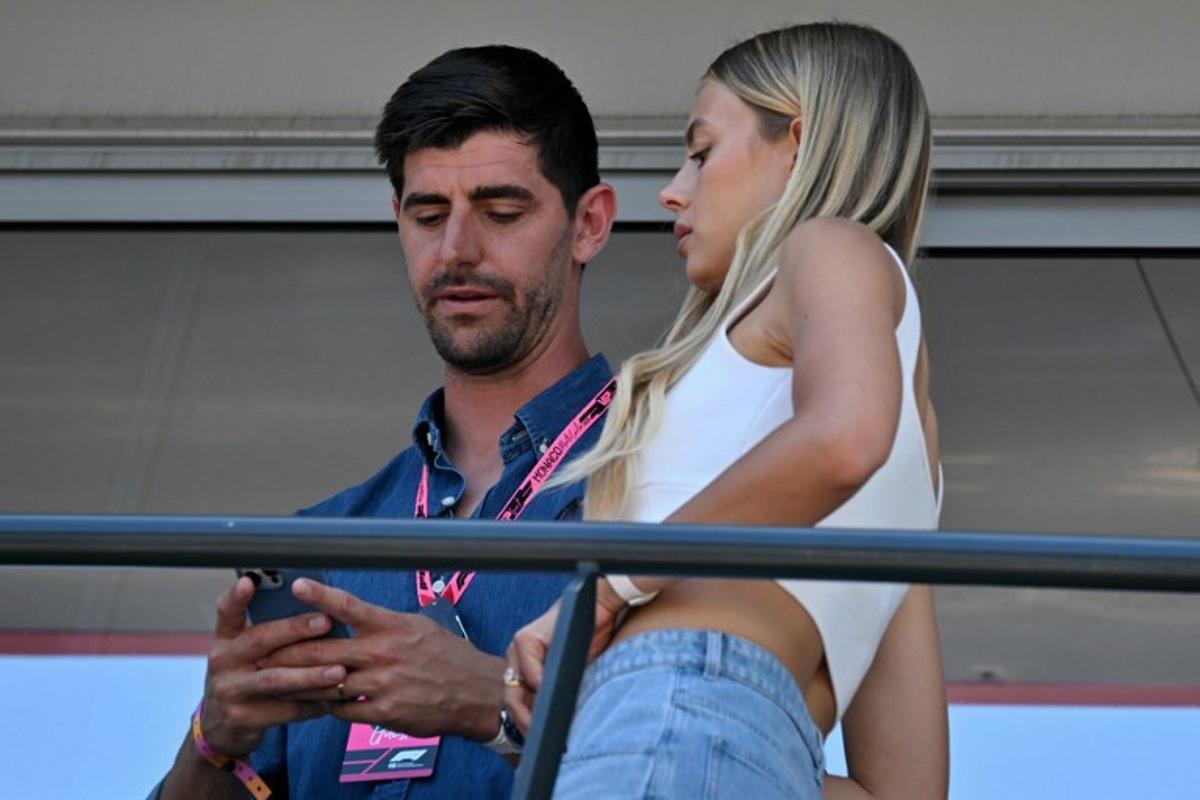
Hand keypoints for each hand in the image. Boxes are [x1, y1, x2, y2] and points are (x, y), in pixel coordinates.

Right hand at [199, 577, 345, 757]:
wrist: (220, 726)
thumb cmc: (246, 676)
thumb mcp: (246, 653)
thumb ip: (271, 635)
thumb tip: (319, 612)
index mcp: (226, 639)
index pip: (227, 612)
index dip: (237, 596)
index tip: (249, 580)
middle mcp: (224, 661)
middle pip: (260, 640)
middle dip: (295, 629)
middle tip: (326, 621)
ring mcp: (231, 691)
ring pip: (276, 679)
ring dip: (310, 674)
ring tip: (339, 670)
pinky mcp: (244, 718)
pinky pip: (285, 709)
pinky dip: (312, 703)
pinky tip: (334, 698)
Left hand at [260, 578, 504, 740]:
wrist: (475, 692)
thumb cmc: (446, 655)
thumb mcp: (418, 626)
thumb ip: (382, 623)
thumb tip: (352, 614)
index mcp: (392, 625)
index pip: (350, 605)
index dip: (320, 595)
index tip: (298, 584)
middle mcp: (385, 652)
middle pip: (324, 650)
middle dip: (290, 651)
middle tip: (266, 650)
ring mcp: (383, 684)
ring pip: (327, 683)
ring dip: (303, 682)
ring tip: (282, 679)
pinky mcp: (384, 712)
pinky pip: (343, 710)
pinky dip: (329, 706)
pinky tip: (324, 702)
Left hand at [502, 579, 625, 732]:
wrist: (599, 608)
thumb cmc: (588, 638)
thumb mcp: (572, 674)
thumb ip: (559, 694)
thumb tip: (558, 727)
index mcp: (525, 667)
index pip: (516, 701)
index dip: (524, 723)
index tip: (536, 741)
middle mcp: (517, 658)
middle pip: (510, 698)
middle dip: (523, 722)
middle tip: (538, 739)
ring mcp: (518, 647)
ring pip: (514, 687)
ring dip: (527, 710)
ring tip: (541, 726)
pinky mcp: (526, 639)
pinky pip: (528, 671)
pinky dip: (537, 686)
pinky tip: (549, 696)